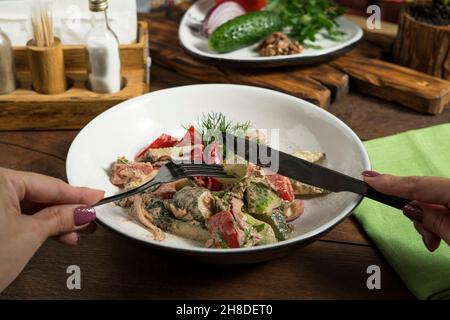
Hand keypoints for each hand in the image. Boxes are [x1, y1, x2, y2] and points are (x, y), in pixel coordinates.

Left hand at [0, 168, 103, 291]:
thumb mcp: (29, 236)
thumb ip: (60, 218)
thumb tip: (83, 211)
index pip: (50, 185)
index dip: (78, 194)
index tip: (97, 196)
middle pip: (40, 194)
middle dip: (66, 210)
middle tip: (89, 217)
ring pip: (29, 206)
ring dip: (52, 221)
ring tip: (72, 234)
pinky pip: (17, 214)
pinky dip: (36, 225)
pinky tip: (53, 234)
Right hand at [363, 171, 449, 251]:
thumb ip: (431, 219)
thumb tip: (411, 208)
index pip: (417, 184)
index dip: (390, 182)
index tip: (368, 179)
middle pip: (425, 195)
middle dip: (419, 215)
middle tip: (427, 238)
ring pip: (433, 202)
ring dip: (429, 223)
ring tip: (435, 243)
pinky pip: (444, 206)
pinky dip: (440, 221)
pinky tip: (441, 237)